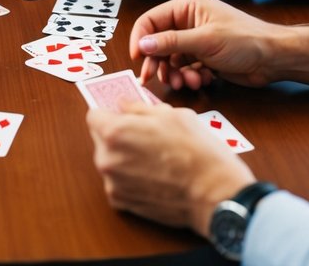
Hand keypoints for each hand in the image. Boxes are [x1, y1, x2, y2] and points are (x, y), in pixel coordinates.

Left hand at [88, 102, 254, 235]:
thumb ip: (139, 108)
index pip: (94, 115)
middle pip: (101, 139)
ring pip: (111, 161)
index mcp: (115, 132)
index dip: (109, 112)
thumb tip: (124, 105)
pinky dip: (131, 179)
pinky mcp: (123, 203)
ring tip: (156, 158)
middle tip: (147, 137)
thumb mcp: (172, 115)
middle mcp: (107, 158)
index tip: (121, 115)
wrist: (214, 194)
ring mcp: (113, 183)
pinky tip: (154, 176)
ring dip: (125, 158)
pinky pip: (118, 183)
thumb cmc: (197, 152)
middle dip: (119, 135)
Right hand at [130, 0, 282, 91]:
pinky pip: (184, 69)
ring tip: (186, 82)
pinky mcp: (203, 57)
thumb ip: (171, 42)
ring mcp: (195, 40)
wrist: (274, 59)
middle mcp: (188, 21)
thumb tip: (142, 45)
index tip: (138, 59)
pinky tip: (201, 80)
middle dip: (158, 62)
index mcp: (188, 6)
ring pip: (170, 59)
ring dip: (175, 73)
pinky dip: (188, 77)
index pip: (151, 20)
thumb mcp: (205, 41)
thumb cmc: (246, 40)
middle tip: (156, 79)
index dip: (141, 39)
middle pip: (158, 42)